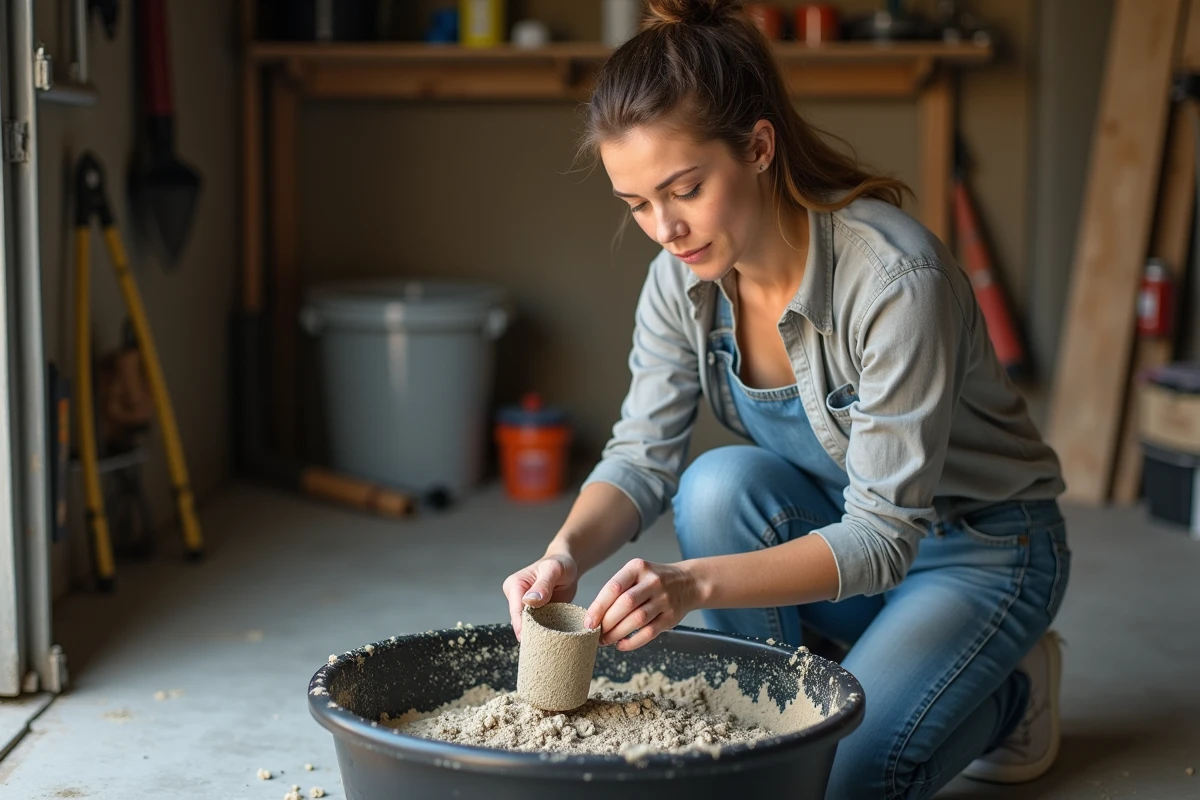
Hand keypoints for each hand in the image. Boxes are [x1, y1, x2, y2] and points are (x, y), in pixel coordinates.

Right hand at [502, 554, 578, 640]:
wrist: (569, 565)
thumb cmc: (560, 564)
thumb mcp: (553, 570)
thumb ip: (543, 584)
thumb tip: (530, 600)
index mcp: (515, 585)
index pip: (516, 610)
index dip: (522, 625)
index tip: (529, 639)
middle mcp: (516, 597)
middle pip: (520, 621)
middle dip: (529, 633)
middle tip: (542, 646)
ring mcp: (525, 607)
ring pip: (528, 626)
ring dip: (538, 634)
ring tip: (549, 644)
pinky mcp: (536, 613)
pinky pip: (538, 626)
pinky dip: (545, 632)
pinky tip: (553, 639)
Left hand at [584, 558, 699, 650]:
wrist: (688, 582)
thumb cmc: (654, 580)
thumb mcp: (636, 574)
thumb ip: (617, 590)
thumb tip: (594, 615)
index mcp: (638, 568)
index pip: (614, 587)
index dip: (598, 607)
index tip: (588, 622)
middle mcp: (652, 582)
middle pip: (625, 605)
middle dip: (607, 622)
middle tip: (595, 633)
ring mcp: (664, 599)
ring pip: (637, 620)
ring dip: (617, 633)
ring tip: (605, 640)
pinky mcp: (671, 616)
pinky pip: (649, 632)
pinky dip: (633, 642)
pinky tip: (621, 644)